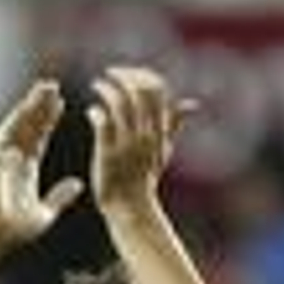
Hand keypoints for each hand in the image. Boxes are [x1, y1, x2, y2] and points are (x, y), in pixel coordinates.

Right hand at [0, 79, 83, 247]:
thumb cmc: (15, 229)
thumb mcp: (45, 213)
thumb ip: (60, 197)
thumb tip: (79, 183)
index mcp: (27, 169)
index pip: (40, 138)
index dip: (50, 120)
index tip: (61, 104)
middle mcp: (15, 158)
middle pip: (31, 125)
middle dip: (42, 106)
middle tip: (55, 86)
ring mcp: (3, 154)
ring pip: (20, 123)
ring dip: (32, 104)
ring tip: (46, 86)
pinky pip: (8, 130)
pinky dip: (18, 115)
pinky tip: (29, 101)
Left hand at [87, 64, 193, 219]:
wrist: (131, 210)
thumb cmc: (145, 179)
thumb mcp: (163, 150)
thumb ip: (173, 124)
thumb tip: (192, 104)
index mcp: (159, 130)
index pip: (156, 89)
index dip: (141, 74)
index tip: (126, 74)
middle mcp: (145, 135)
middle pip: (137, 91)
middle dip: (121, 76)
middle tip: (108, 74)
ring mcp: (127, 145)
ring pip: (118, 103)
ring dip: (105, 89)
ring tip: (96, 86)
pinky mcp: (108, 155)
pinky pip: (102, 123)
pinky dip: (95, 111)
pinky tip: (90, 112)